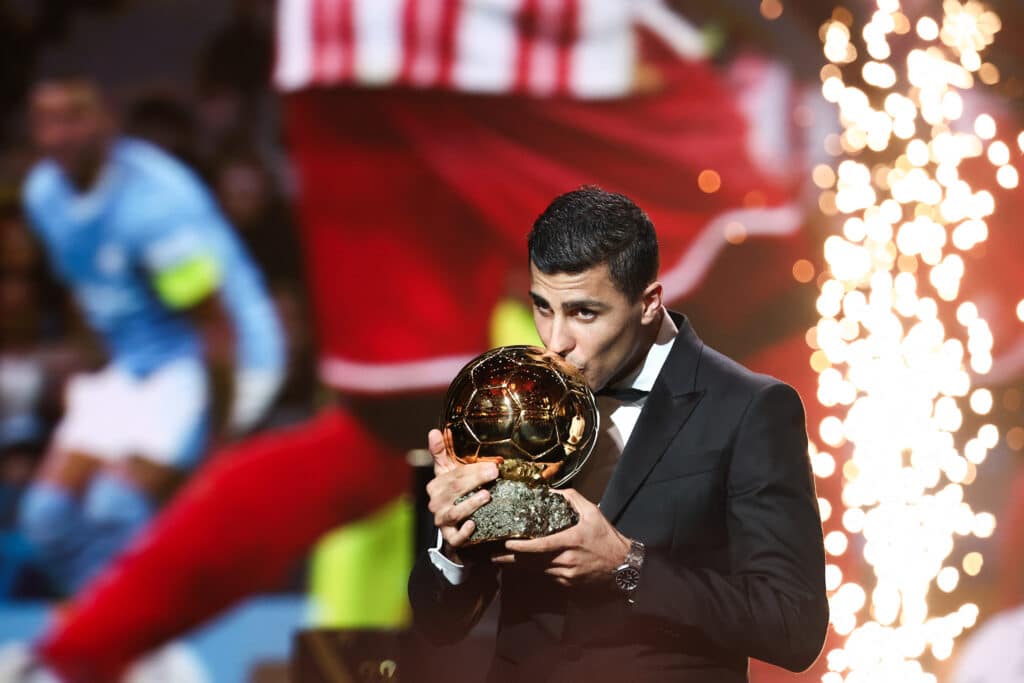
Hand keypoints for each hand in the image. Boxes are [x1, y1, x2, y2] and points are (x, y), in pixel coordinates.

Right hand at [425, 428, 498, 562]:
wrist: (454, 525)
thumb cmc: (454, 493)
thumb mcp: (448, 472)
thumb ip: (442, 452)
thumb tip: (434, 431)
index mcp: (436, 486)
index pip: (453, 475)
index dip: (473, 470)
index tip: (492, 465)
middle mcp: (436, 503)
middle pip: (455, 490)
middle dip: (476, 480)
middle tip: (495, 473)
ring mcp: (442, 521)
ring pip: (454, 513)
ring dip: (470, 504)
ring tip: (487, 496)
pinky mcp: (450, 538)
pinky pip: (455, 537)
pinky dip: (464, 532)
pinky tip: (474, 525)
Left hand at [496, 489, 630, 587]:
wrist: (622, 566)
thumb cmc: (606, 537)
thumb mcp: (592, 512)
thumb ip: (571, 498)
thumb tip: (550, 490)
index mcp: (571, 541)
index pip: (541, 546)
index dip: (522, 546)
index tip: (506, 542)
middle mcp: (566, 560)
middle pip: (532, 561)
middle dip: (511, 558)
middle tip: (492, 554)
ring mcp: (566, 574)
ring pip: (537, 570)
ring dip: (519, 564)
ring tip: (500, 558)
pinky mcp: (567, 583)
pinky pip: (546, 575)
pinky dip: (534, 569)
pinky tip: (523, 563)